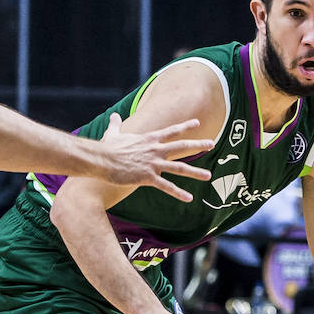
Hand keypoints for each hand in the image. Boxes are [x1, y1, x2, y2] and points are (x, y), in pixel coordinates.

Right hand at [97, 115, 213, 195]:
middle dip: (198, 144)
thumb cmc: (106, 148)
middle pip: (181, 146)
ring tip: (208, 175)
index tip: (198, 123)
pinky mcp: (148, 177)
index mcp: (149, 139)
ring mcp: (153, 163)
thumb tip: (114, 116)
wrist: (101, 160)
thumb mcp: (113, 134)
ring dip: (195, 172)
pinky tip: (189, 198)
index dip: (185, 126)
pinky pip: (166, 186)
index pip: (171, 131)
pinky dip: (178, 192)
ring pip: (179, 168)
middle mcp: (155, 150)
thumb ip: (116, 125)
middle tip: (212, 143)